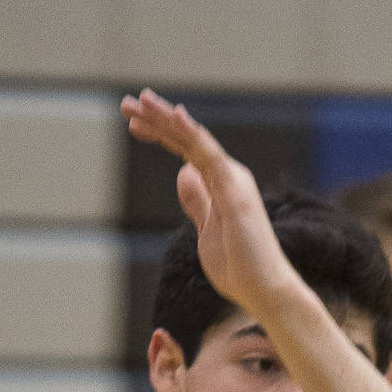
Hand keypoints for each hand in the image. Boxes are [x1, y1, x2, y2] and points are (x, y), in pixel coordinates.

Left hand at [121, 89, 297, 325]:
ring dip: (166, 118)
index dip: (160, 134)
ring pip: (194, 139)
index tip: (133, 125)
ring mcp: (232, 180)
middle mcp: (228, 174)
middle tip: (126, 104)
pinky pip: (208, 154)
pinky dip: (190, 133)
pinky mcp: (234, 189)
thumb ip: (197, 201)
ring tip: (140, 100)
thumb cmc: (240, 269)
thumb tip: (182, 173)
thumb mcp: (206, 231)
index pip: (186, 151)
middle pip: (187, 138)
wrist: (265, 291)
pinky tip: (174, 116)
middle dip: (156, 119)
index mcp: (221, 183)